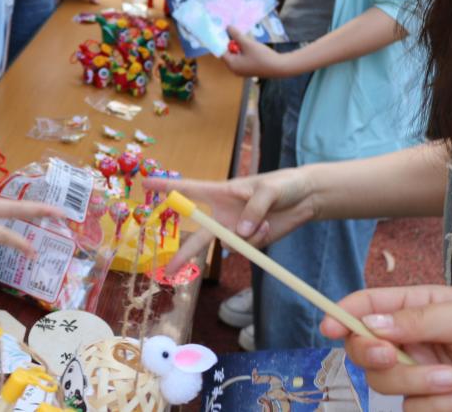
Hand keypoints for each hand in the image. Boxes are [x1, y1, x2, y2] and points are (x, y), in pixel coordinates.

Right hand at [142, 167, 316, 270]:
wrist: (307, 198)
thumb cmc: (284, 184)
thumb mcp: (269, 189)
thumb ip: (253, 209)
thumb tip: (240, 232)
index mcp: (221, 192)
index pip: (189, 190)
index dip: (166, 186)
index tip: (144, 182)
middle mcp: (224, 213)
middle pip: (198, 236)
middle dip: (184, 253)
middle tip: (167, 270)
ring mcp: (237, 229)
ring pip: (229, 244)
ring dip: (246, 237)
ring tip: (267, 219)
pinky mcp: (252, 241)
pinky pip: (249, 248)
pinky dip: (259, 239)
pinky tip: (270, 226)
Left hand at [222, 27, 294, 77]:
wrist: (279, 67)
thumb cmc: (262, 56)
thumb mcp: (248, 44)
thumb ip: (236, 35)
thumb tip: (228, 27)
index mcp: (232, 65)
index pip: (221, 51)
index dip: (222, 41)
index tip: (223, 31)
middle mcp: (235, 69)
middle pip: (228, 53)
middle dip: (231, 42)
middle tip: (233, 31)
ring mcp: (242, 70)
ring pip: (236, 55)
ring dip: (238, 45)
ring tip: (242, 36)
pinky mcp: (249, 69)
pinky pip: (242, 58)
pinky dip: (244, 51)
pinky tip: (249, 44)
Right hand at [321, 286, 451, 410]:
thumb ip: (418, 319)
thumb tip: (368, 323)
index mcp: (420, 310)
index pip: (368, 307)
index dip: (343, 314)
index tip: (328, 328)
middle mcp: (415, 345)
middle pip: (366, 351)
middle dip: (375, 356)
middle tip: (392, 358)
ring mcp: (425, 380)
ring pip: (387, 387)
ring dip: (418, 386)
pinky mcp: (438, 411)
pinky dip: (440, 409)